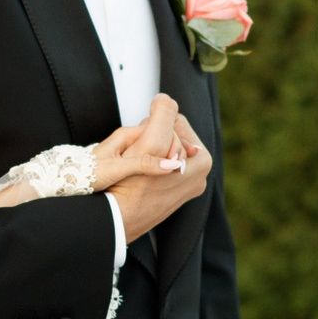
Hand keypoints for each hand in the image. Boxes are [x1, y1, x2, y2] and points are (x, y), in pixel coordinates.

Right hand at [108, 100, 207, 240]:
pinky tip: (134, 176)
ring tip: (133, 166)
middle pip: (170, 136)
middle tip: (135, 153)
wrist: (114, 219)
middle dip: (151, 138)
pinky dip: (145, 167)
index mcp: (202, 160)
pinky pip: (156, 168)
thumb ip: (164, 113)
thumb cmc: (131, 183)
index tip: (141, 140)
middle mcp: (198, 176)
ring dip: (146, 151)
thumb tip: (165, 99)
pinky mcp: (169, 197)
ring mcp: (184, 188)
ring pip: (161, 151)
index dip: (152, 124)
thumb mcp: (151, 139)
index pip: (175, 121)